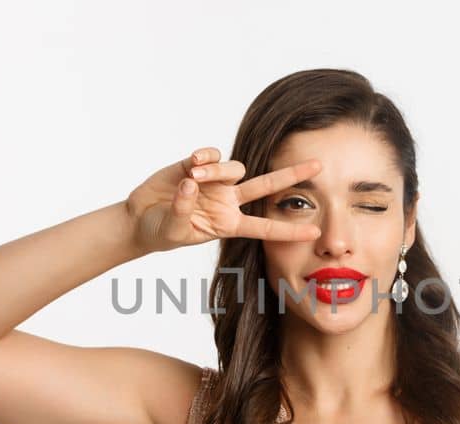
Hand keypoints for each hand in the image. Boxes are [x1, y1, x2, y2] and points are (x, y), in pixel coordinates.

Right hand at [127, 146, 323, 253]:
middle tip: (319, 166)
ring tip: (192, 176)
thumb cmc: (160, 231)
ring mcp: (216, 182)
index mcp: (229, 224)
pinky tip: (191, 163)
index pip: (265, 227)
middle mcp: (229, 201)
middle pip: (267, 186)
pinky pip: (212, 155)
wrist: (140, 218)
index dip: (289, 230)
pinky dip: (205, 157)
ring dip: (217, 169)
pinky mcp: (199, 166)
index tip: (316, 232)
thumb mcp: (172, 230)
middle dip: (292, 175)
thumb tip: (191, 183)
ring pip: (235, 168)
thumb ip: (182, 209)